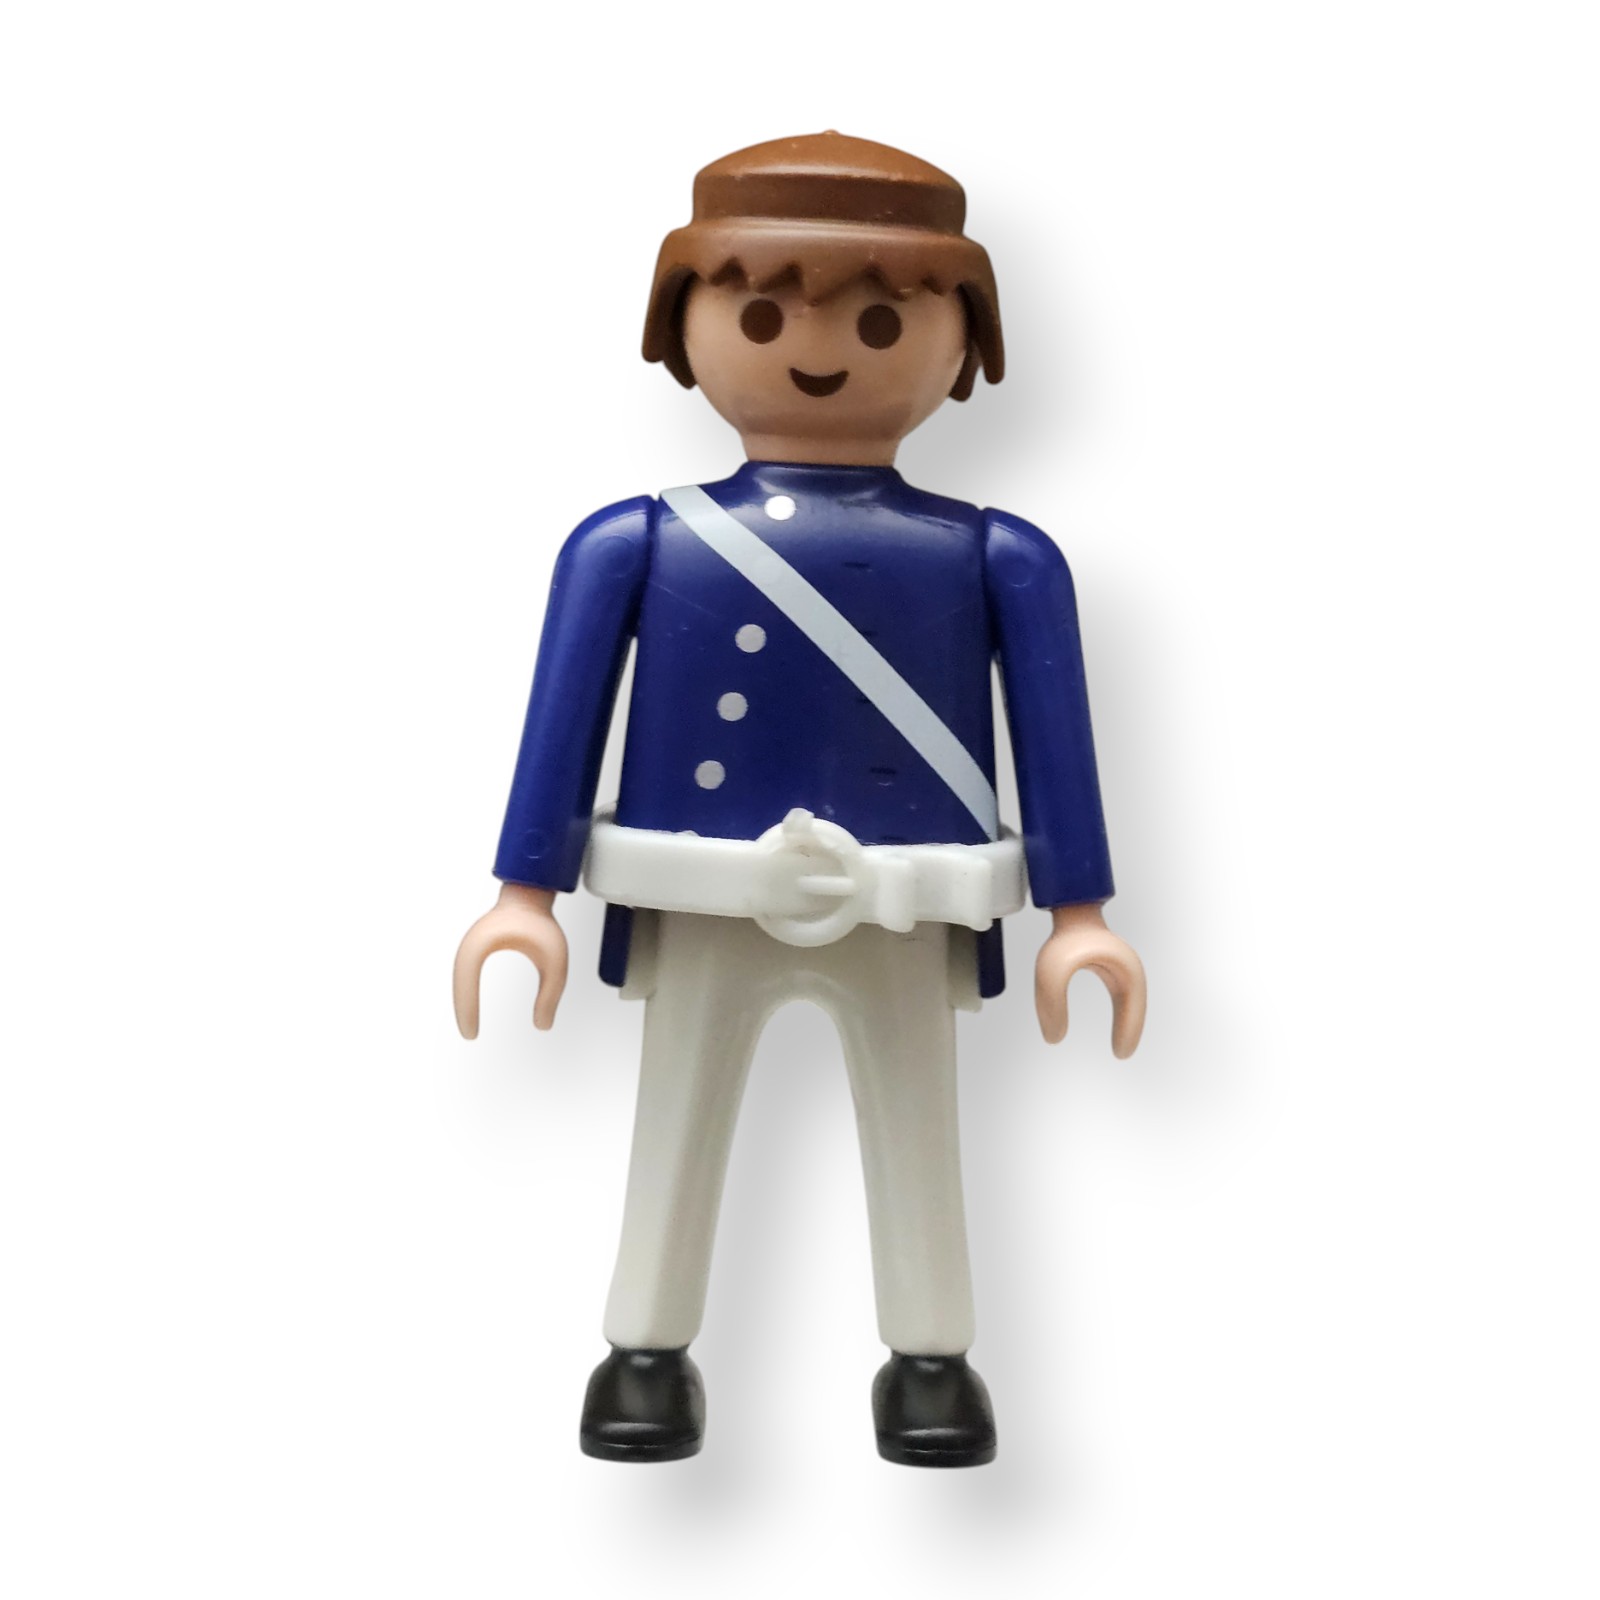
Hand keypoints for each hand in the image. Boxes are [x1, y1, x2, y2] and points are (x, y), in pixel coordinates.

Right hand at [453, 883, 568, 1037]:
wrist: (531, 892)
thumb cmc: (542, 922)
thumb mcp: (555, 960)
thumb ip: (551, 994)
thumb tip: (543, 1026)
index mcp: (483, 942)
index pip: (467, 981)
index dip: (466, 1009)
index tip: (472, 1033)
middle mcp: (471, 943)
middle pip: (459, 981)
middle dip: (462, 1009)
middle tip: (469, 1035)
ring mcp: (471, 943)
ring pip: (461, 977)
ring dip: (463, 1000)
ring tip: (470, 1027)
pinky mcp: (476, 946)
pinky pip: (466, 972)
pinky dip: (467, 991)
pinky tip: (473, 1006)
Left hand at [1034, 903, 1146, 1057]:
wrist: (1069, 905)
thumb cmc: (1064, 935)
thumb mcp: (1051, 972)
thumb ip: (1050, 1005)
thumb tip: (1054, 1038)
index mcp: (1124, 970)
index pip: (1132, 1008)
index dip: (1128, 1031)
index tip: (1120, 1053)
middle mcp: (1127, 968)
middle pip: (1135, 1006)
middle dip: (1130, 1030)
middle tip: (1121, 1054)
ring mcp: (1120, 965)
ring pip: (1129, 1001)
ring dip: (1126, 1021)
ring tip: (1120, 1045)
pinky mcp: (1110, 964)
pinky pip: (1120, 994)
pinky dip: (1120, 1011)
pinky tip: (1114, 1023)